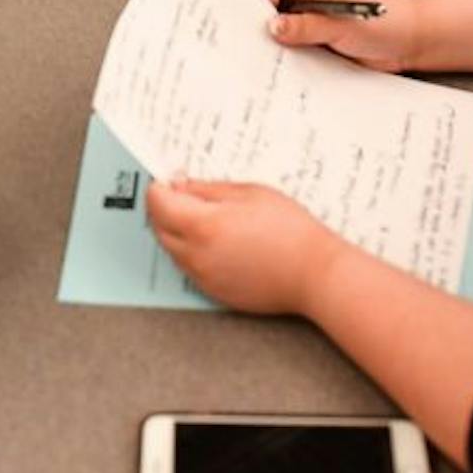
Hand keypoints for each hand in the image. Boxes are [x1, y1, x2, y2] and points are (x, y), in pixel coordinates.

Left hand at [146, 179, 339, 315]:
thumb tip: (181, 186)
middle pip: (158, 227)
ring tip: (206, 218)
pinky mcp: (213, 292)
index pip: (158, 202)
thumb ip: (207, 189)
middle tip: (184, 194)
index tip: (170, 180)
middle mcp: (196, 254)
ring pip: (172, 249)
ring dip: (176, 231)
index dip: (160, 187)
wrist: (314, 274)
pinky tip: (217, 242)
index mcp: (203, 225)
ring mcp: (203, 277)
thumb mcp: (249, 193)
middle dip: (164, 208)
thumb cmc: (290, 230)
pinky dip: (192, 252)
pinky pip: (189, 268)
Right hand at [258, 0, 419, 71]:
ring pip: (285, 32)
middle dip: (265, 24)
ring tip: (274, 58)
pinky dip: (292, 58)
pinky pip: (298, 50)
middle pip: (275, 9)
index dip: (260, 0)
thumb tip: (275, 25)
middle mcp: (313, 4)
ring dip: (280, 45)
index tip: (253, 20)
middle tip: (258, 42)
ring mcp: (315, 25)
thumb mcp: (344, 24)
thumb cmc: (390, 22)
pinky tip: (290, 67)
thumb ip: (308, 25)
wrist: (412, 44)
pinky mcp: (320, 45)